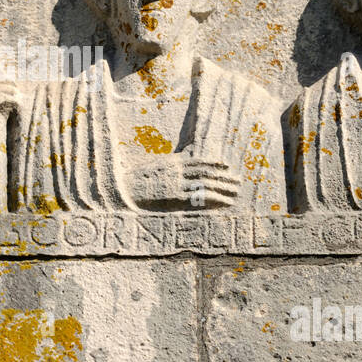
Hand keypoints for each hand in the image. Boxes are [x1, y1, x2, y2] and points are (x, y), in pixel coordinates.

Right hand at [127, 153, 242, 209]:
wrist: (123, 188)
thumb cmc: (138, 180)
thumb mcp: (155, 166)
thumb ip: (170, 164)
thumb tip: (183, 159)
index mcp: (173, 162)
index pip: (198, 161)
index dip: (214, 163)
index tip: (227, 166)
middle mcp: (177, 171)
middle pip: (206, 173)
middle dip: (223, 177)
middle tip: (237, 182)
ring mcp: (176, 183)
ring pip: (205, 184)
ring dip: (222, 188)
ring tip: (234, 193)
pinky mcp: (174, 196)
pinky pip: (198, 196)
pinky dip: (213, 198)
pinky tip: (223, 201)